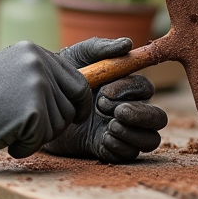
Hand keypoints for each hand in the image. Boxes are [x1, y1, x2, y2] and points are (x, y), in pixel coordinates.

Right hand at [0, 40, 91, 158]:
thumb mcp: (12, 71)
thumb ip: (39, 74)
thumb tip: (77, 90)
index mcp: (34, 51)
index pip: (77, 80)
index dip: (78, 102)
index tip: (76, 114)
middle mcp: (38, 63)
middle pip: (72, 105)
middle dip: (56, 122)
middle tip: (29, 125)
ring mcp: (37, 85)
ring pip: (60, 125)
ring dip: (38, 135)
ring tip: (11, 126)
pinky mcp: (33, 111)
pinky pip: (42, 139)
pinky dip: (26, 146)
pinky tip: (8, 137)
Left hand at [42, 37, 167, 163]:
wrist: (40, 105)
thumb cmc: (61, 76)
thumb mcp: (77, 57)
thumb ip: (100, 48)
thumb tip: (128, 43)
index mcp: (125, 87)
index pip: (145, 88)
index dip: (129, 90)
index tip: (104, 92)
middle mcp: (129, 109)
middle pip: (157, 117)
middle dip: (140, 115)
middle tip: (113, 112)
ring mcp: (121, 131)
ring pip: (150, 139)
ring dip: (133, 133)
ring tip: (109, 126)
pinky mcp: (109, 148)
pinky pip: (129, 155)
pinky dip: (118, 147)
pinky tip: (102, 138)